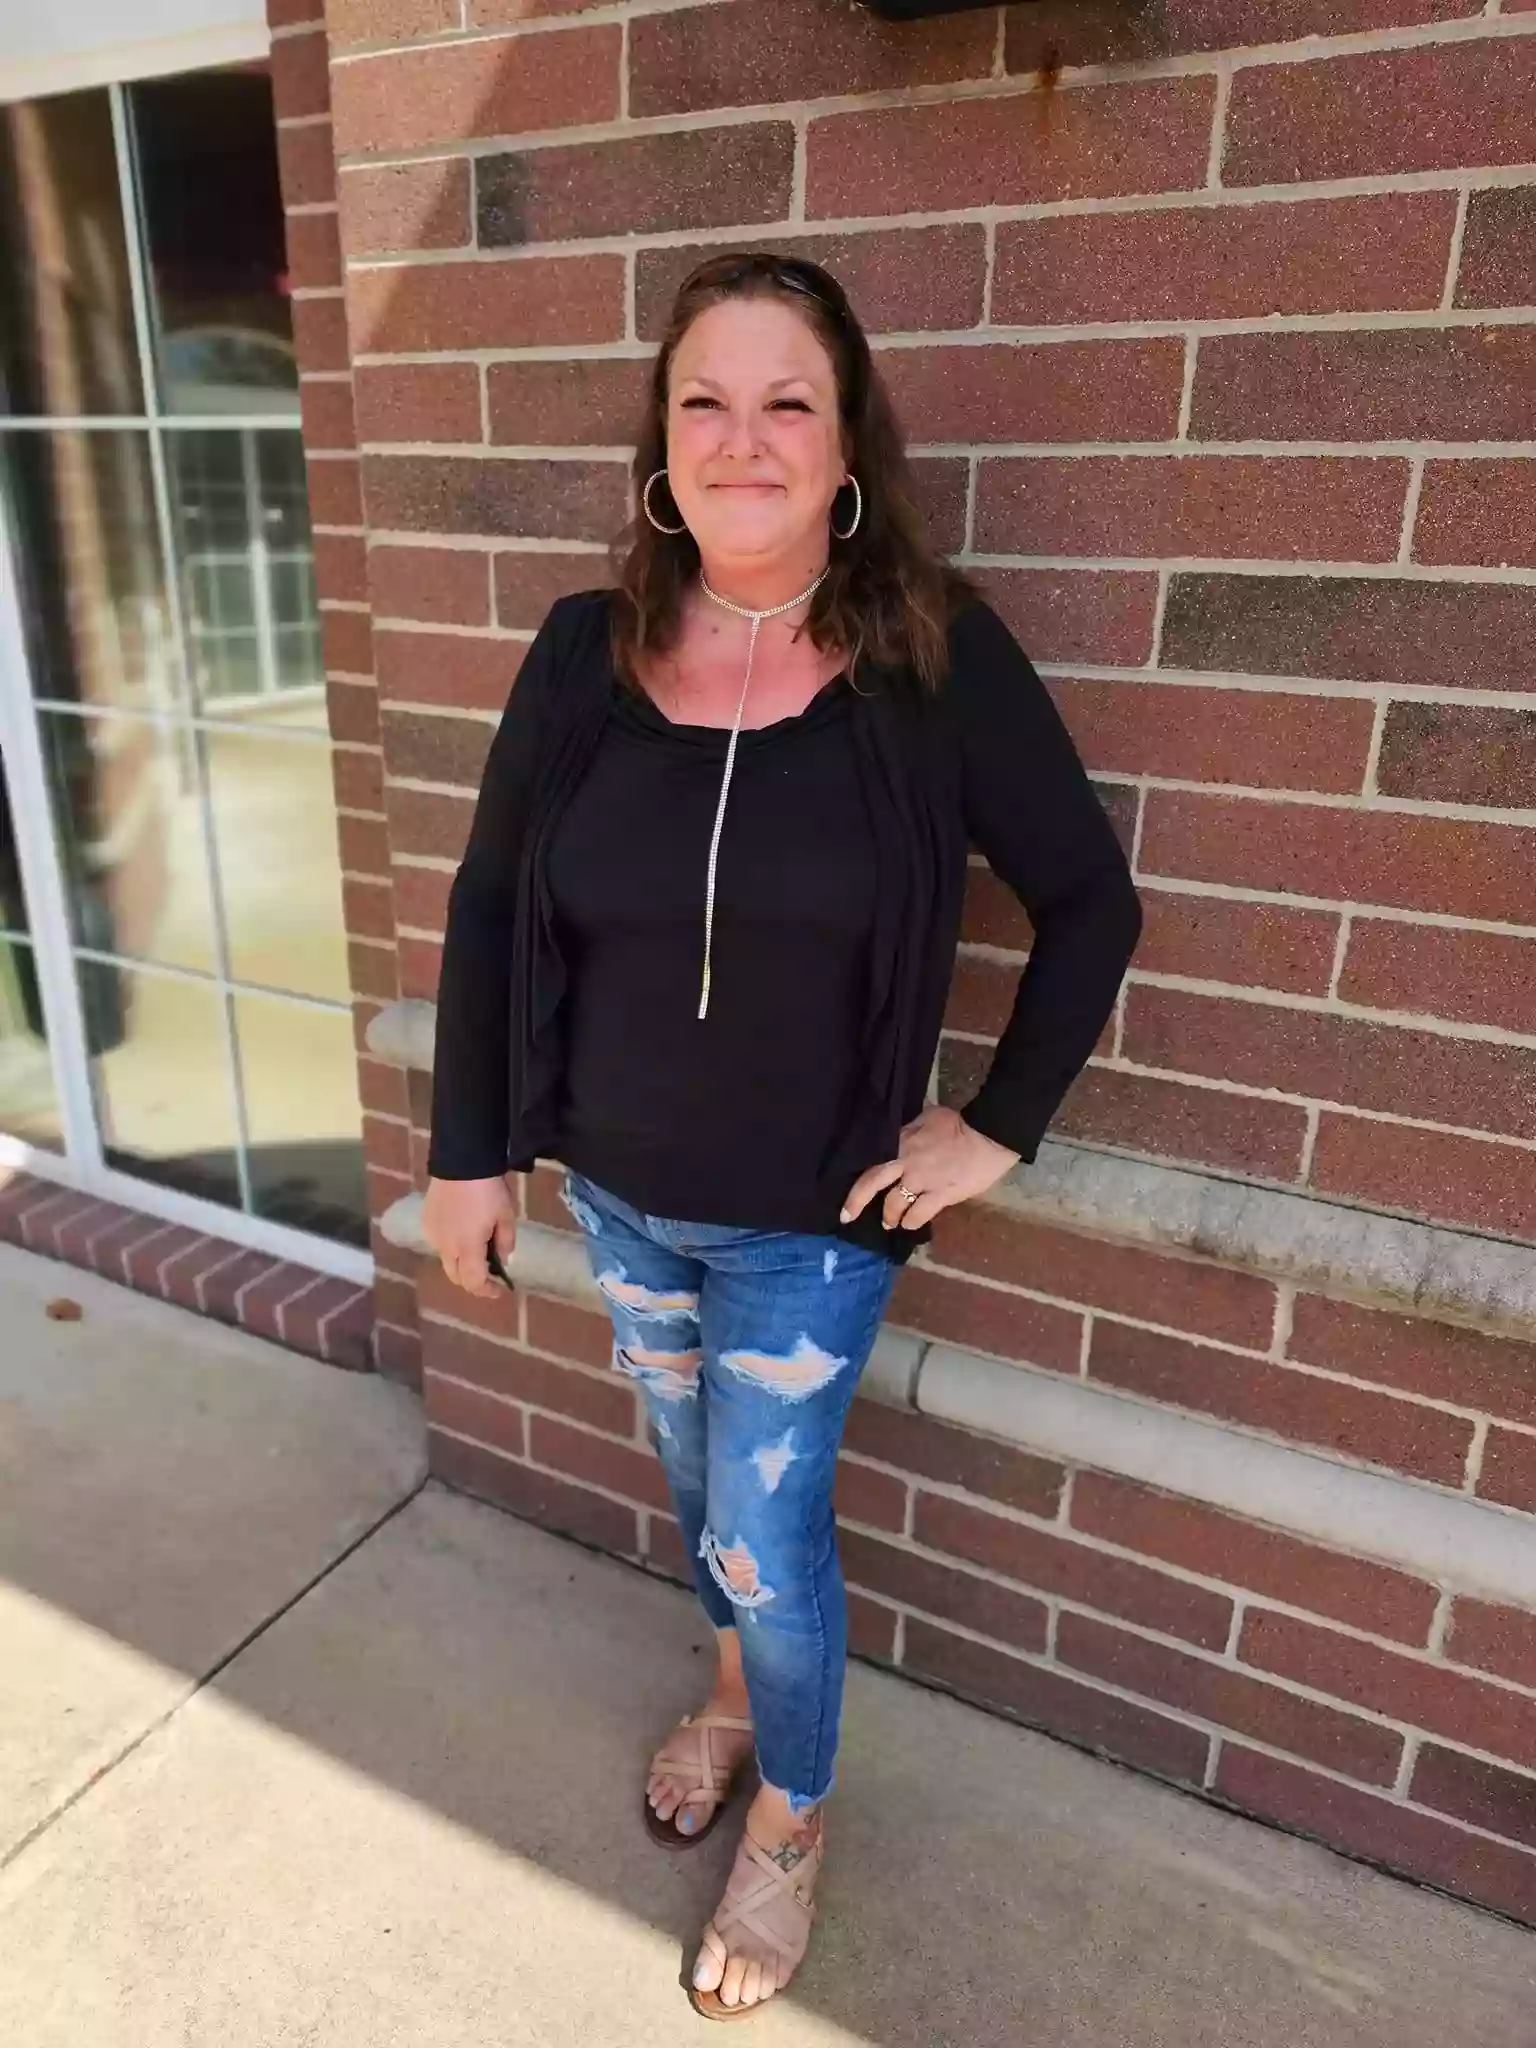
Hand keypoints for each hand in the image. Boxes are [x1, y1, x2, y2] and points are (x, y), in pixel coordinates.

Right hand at [421, 1174, 517, 1298]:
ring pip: (446, 1260)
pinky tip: (461, 1231)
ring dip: (461, 1262)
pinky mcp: (425, 1222)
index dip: (486, 1291)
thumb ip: (505, 1242)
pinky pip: (438, 1243)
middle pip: (456, 1277)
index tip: (499, 1289)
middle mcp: (446, 1247)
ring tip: (476, 1247)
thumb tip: (502, 1259)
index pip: (473, 1282)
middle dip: (473, 1280)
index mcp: (468, 1248)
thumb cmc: (488, 1190)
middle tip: (489, 1272)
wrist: (461, 1162)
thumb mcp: (506, 1216)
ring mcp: (432, 1234)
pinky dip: (451, 1245)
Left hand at [841, 1106, 1020, 1233]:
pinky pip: (919, 1214)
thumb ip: (912, 1125)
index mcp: (900, 1141)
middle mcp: (905, 1162)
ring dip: (889, 1216)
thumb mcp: (929, 1115)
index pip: (871, 1160)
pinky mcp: (940, 1196)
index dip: (857, 1177)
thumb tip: (904, 1127)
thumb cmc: (960, 1123)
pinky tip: (909, 1225)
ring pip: (894, 1204)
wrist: (988, 1136)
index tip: (848, 1186)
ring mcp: (922, 1181)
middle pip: (871, 1183)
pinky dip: (911, 1222)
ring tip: (889, 1223)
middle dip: (856, 1202)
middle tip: (847, 1217)